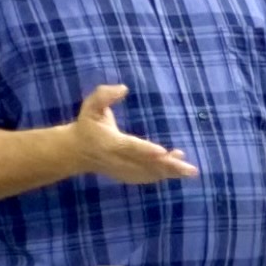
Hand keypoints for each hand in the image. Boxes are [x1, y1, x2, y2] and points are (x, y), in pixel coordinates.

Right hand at [68, 84, 197, 184]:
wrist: (76, 151)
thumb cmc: (87, 124)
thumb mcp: (91, 105)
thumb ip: (104, 95)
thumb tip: (123, 88)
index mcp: (110, 143)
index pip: (130, 147)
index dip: (146, 151)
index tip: (162, 152)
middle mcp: (118, 160)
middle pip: (145, 165)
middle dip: (168, 167)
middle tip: (189, 169)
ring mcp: (123, 170)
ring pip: (149, 174)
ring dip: (170, 172)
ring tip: (189, 169)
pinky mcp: (128, 175)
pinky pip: (147, 177)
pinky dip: (163, 175)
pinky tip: (179, 169)